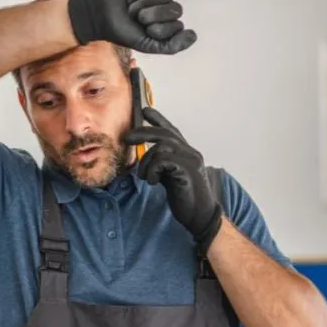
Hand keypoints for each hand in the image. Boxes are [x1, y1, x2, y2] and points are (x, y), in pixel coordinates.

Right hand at [68, 0, 196, 54]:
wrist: (100, 15)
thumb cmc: (123, 30)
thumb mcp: (147, 45)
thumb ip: (171, 46)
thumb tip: (193, 36)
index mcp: (168, 24)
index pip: (178, 25)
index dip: (159, 29)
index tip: (144, 31)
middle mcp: (166, 7)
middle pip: (175, 9)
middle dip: (153, 16)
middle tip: (137, 18)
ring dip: (145, 3)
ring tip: (131, 7)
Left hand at [123, 107, 222, 252]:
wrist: (199, 215)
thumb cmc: (184, 197)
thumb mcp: (169, 177)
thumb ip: (161, 164)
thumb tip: (145, 157)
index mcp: (186, 153)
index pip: (171, 130)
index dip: (158, 119)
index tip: (145, 111)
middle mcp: (190, 152)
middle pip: (164, 134)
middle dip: (143, 133)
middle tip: (127, 138)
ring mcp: (190, 160)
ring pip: (161, 147)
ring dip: (146, 162)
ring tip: (145, 177)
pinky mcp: (187, 170)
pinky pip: (163, 160)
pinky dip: (152, 170)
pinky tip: (152, 181)